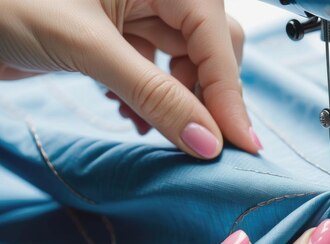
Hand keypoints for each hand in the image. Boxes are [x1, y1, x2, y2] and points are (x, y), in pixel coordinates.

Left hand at [0, 0, 261, 158]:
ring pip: (186, 66)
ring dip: (177, 104)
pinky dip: (152, 100)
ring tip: (153, 129)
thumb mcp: (88, 46)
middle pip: (210, 52)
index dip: (229, 94)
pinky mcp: (120, 38)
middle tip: (202, 144)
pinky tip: (133, 116)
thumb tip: (207, 141)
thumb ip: (154, 94)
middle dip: (206, 99)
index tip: (240, 143)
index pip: (216, 39)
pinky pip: (156, 73)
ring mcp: (139, 14)